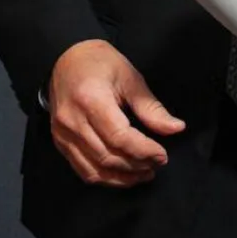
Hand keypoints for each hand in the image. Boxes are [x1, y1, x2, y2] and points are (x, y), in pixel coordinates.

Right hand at [47, 39, 185, 187]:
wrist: (67, 60)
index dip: (143, 150)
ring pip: (94, 169)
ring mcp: (62, 134)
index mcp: (91, 100)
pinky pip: (82, 168)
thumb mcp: (131, 79)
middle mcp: (72, 121)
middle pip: (107, 156)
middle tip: (158, 164)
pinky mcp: (60, 142)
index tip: (162, 155)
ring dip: (122, 177)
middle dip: (136, 165)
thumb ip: (151, 107)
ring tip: (145, 173)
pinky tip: (123, 175)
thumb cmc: (102, 65)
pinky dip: (105, 177)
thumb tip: (175, 128)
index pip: (119, 137)